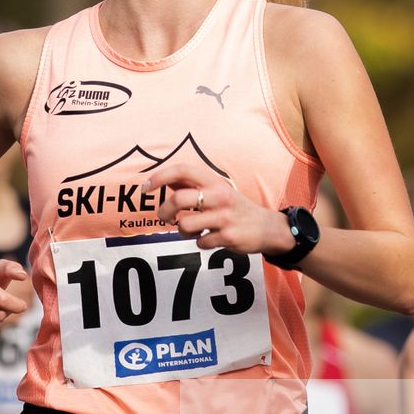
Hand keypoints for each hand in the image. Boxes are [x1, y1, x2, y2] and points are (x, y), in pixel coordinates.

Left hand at [148, 164, 289, 254]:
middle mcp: (219, 196)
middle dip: (164, 211)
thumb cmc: (236, 208)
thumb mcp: (218, 190)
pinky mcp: (228, 236)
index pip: (183, 170)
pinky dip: (200, 243)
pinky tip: (210, 239)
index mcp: (215, 182)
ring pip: (185, 224)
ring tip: (191, 231)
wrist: (267, 228)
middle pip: (178, 199)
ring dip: (182, 231)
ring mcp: (224, 217)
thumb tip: (166, 180)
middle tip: (164, 218)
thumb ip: (193, 185)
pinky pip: (200, 242)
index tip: (145, 187)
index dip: (160, 177)